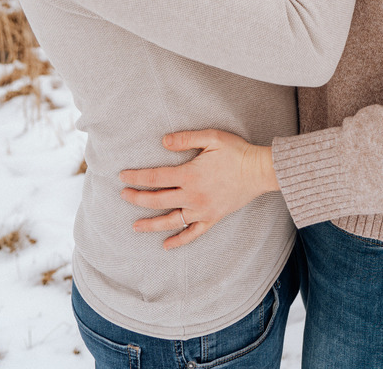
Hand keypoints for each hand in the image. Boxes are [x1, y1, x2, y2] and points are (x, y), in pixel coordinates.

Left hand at [119, 129, 278, 249]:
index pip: (155, 177)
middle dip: (137, 198)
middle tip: (123, 196)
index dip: (137, 177)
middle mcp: (192, 196)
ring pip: (171, 221)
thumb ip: (186, 139)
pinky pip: (193, 233)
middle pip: (158, 200)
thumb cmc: (237, 151)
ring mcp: (202, 210)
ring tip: (135, 226)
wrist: (259, 170)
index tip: (123, 176)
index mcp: (190, 175)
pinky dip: (179, 240)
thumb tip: (163, 142)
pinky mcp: (212, 218)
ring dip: (151, 224)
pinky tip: (167, 245)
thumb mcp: (212, 137)